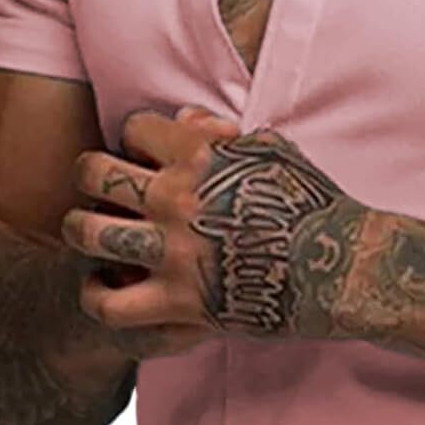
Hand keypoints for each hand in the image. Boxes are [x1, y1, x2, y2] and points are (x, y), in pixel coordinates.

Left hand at [61, 105, 365, 347]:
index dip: (136, 140)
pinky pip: (108, 303)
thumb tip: (181, 120)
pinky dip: (96, 295)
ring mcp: (175, 252)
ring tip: (92, 234)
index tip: (145, 157)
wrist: (341, 266)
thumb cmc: (313, 206)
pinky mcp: (180, 304)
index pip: (134, 129)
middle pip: (93, 173)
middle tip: (105, 192)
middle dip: (93, 177)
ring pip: (86, 233)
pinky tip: (104, 287)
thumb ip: (221, 134)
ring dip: (83, 231)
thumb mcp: (272, 153)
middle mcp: (178, 199)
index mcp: (201, 155)